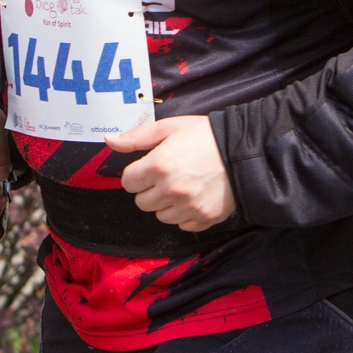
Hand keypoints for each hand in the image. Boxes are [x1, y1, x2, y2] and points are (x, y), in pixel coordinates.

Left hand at [107, 116, 236, 232]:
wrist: (244, 150)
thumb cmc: (205, 135)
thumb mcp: (170, 128)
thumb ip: (137, 137)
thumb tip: (108, 140)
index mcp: (159, 166)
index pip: (128, 182)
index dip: (137, 173)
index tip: (151, 166)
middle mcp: (170, 190)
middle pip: (141, 202)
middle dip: (150, 189)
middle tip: (168, 175)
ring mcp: (188, 207)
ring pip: (160, 215)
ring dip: (166, 203)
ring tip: (183, 185)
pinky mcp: (203, 218)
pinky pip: (182, 224)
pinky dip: (185, 214)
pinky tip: (195, 196)